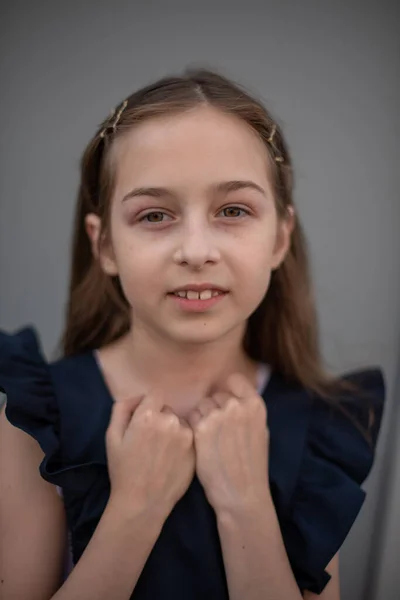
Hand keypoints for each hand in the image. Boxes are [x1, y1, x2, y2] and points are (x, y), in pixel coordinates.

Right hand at [106, 395, 194, 519]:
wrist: (143, 502)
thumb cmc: (123, 470)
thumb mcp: (112, 436)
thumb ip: (122, 409)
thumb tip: (137, 397)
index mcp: (148, 416)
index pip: (154, 395)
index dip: (148, 406)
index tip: (144, 420)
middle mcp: (171, 421)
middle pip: (167, 409)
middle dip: (159, 419)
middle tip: (150, 440)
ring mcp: (186, 435)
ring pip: (179, 423)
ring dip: (172, 430)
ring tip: (162, 451)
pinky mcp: (196, 449)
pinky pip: (189, 436)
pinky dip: (182, 442)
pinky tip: (172, 459)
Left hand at [187, 374, 269, 514]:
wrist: (242, 494)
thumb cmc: (252, 466)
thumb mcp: (260, 432)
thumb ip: (248, 412)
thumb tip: (235, 397)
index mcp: (255, 405)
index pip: (236, 381)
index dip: (229, 389)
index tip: (226, 400)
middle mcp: (236, 406)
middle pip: (217, 395)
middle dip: (215, 409)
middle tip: (218, 430)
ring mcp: (217, 416)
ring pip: (202, 406)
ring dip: (202, 418)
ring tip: (209, 439)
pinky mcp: (200, 429)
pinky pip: (191, 418)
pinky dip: (192, 428)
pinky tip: (200, 444)